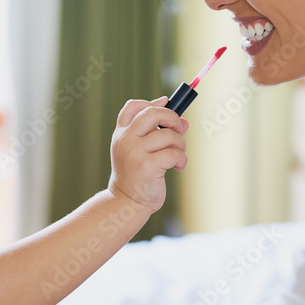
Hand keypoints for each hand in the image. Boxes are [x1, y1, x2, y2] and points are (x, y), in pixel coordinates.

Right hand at [108, 98, 188, 212]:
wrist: (127, 202)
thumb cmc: (137, 175)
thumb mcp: (141, 151)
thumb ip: (159, 134)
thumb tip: (184, 121)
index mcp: (121, 133)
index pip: (133, 107)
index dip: (152, 103)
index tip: (166, 106)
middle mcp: (126, 139)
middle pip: (153, 113)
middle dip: (172, 118)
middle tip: (178, 130)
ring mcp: (135, 152)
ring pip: (169, 135)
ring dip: (180, 145)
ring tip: (178, 155)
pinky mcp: (147, 165)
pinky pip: (174, 153)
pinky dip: (182, 159)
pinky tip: (178, 167)